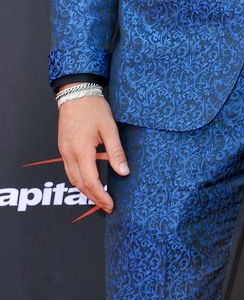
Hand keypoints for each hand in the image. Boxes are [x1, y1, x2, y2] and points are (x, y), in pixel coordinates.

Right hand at [57, 93, 128, 212]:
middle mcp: (69, 154)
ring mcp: (64, 151)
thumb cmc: (94, 108)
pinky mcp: (63, 147)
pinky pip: (69, 170)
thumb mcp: (109, 128)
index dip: (101, 196)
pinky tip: (88, 181)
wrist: (76, 93)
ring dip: (85, 191)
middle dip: (93, 198)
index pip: (91, 182)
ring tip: (99, 198)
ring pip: (73, 179)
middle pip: (80, 184)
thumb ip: (116, 152)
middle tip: (107, 206)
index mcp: (81, 151)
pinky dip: (79, 180)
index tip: (111, 205)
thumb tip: (124, 171)